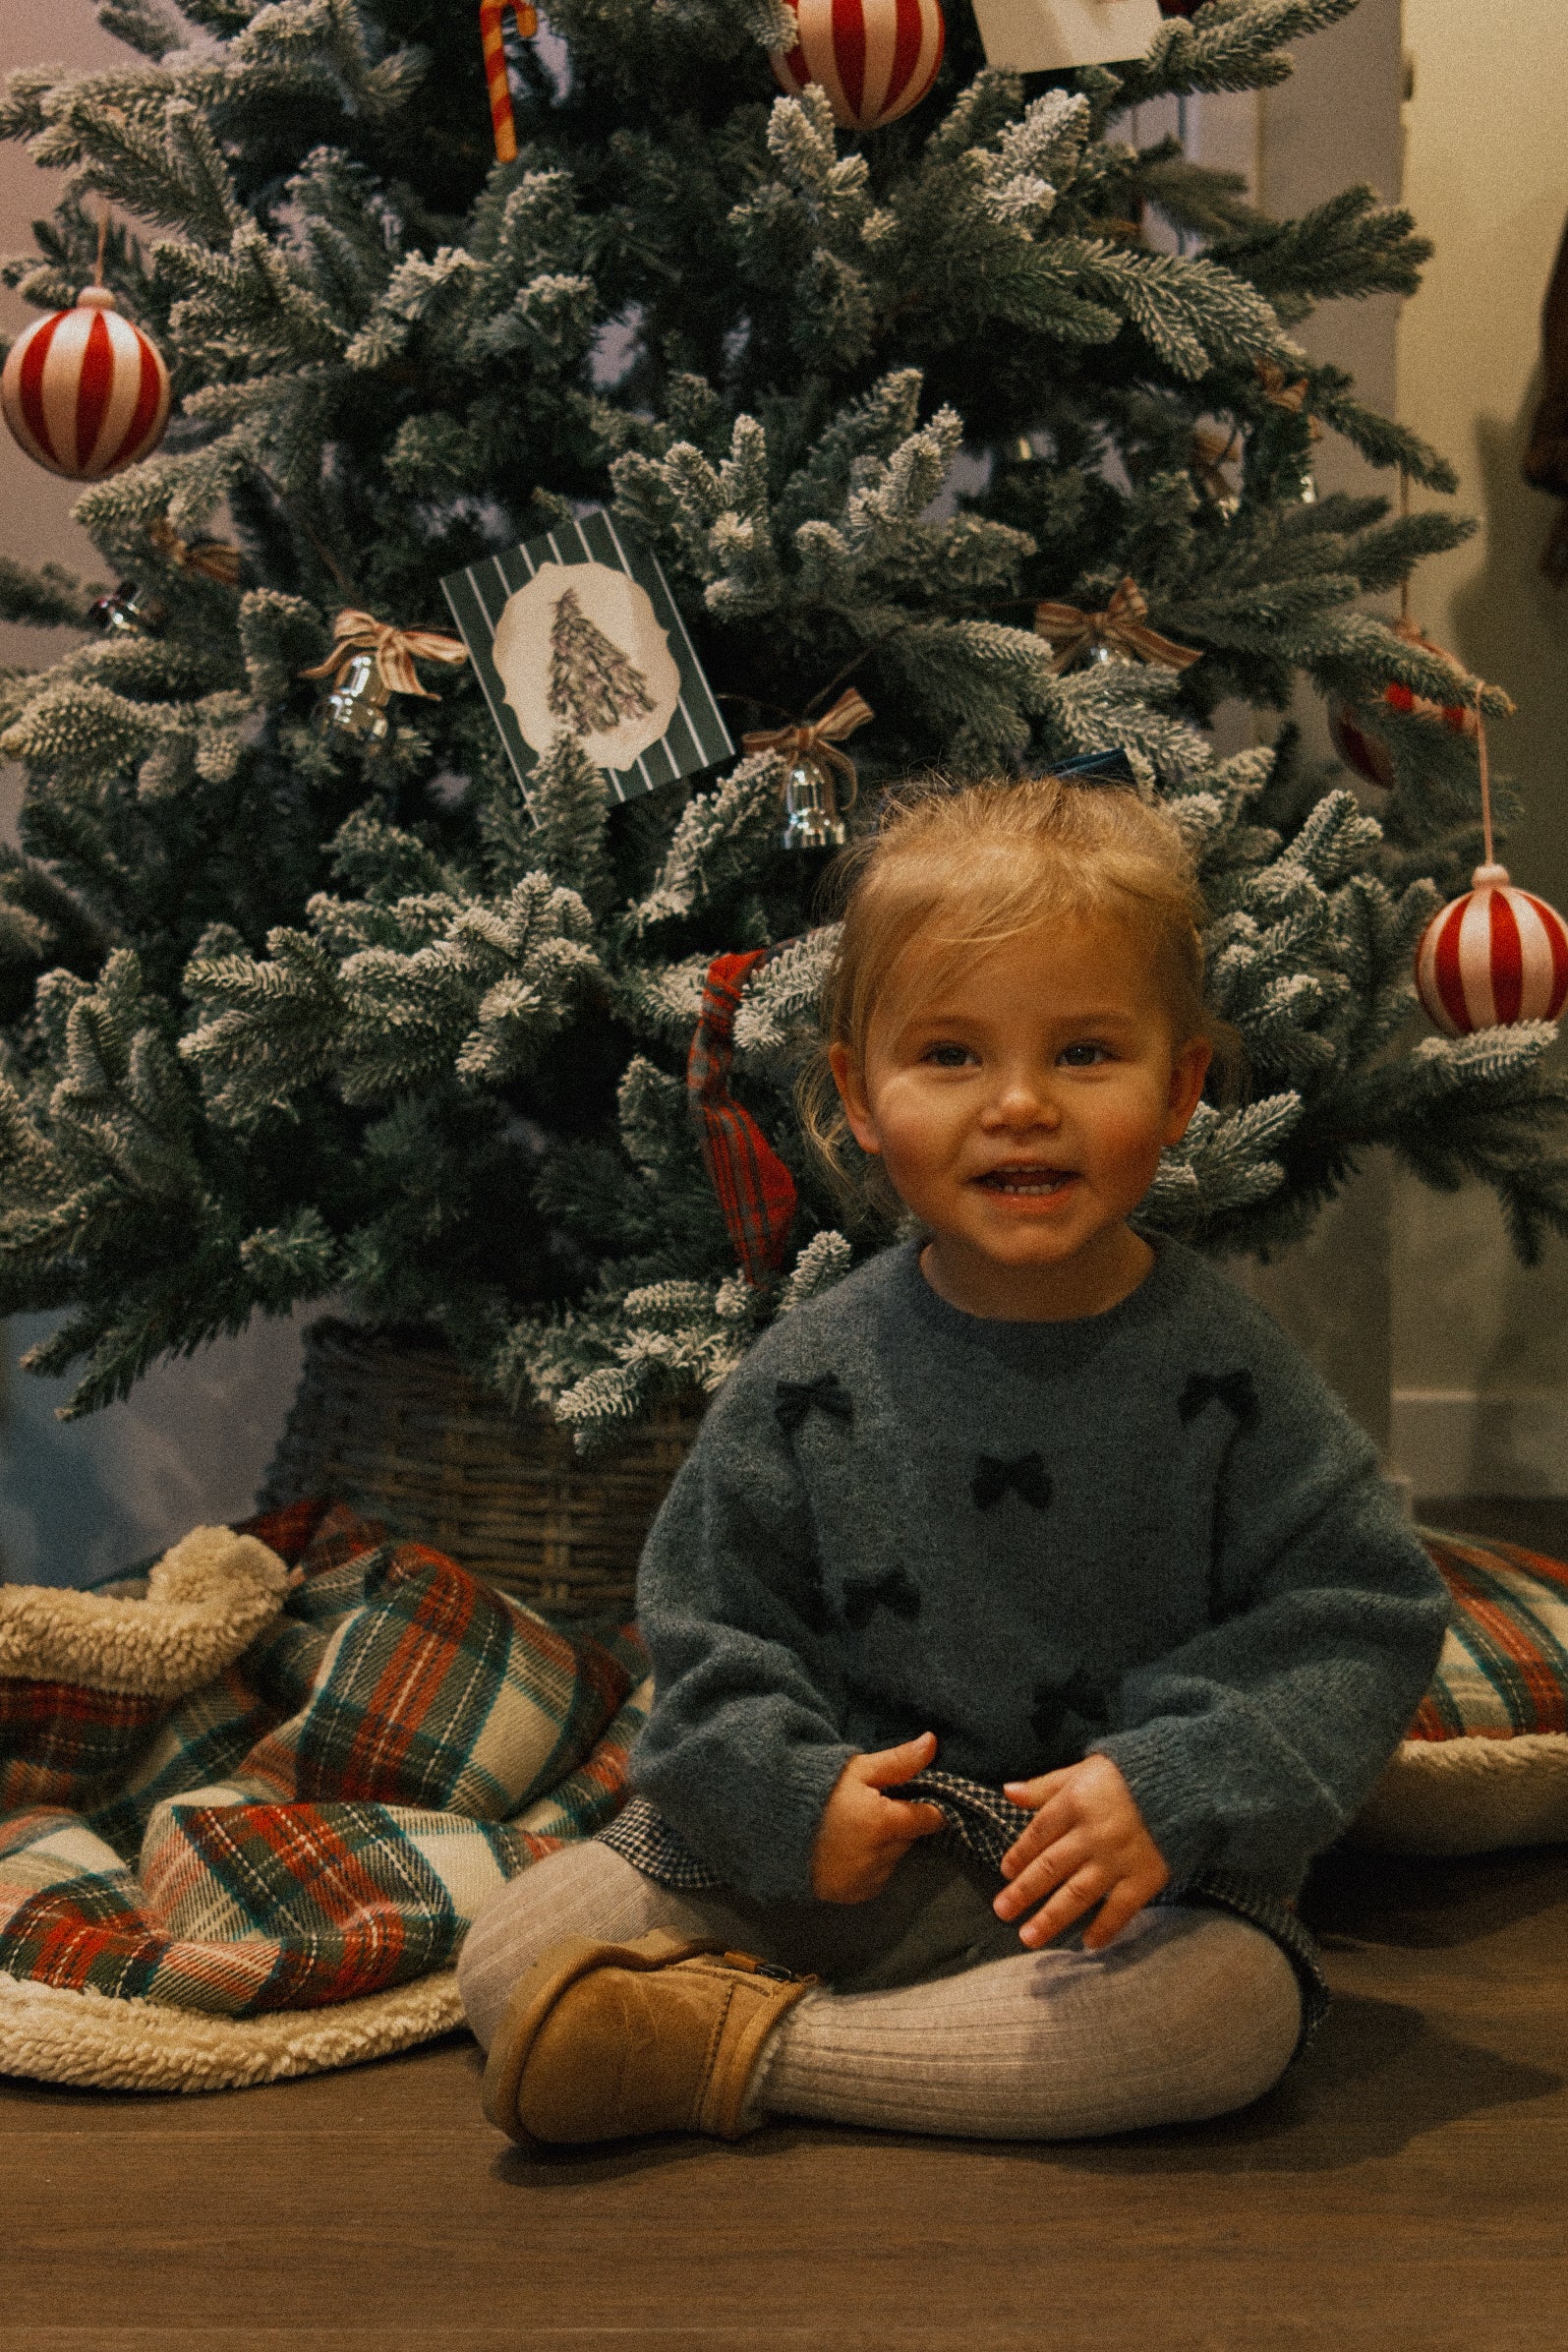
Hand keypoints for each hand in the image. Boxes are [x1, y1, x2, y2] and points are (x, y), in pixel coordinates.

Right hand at [810, 1731, 946, 1902]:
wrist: (769, 1823)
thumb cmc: (815, 1789)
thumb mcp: (856, 1769)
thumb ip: (899, 1761)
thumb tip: (933, 1742)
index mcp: (882, 1824)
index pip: (928, 1819)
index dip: (926, 1806)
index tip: (912, 1797)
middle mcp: (878, 1858)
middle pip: (908, 1838)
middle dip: (897, 1822)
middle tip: (869, 1806)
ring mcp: (864, 1880)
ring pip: (893, 1859)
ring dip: (883, 1845)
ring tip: (853, 1827)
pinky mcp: (851, 1895)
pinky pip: (876, 1878)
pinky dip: (869, 1865)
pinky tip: (847, 1848)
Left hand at [994, 1753, 1168, 1950]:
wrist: (1186, 1782)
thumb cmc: (1129, 1774)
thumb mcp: (1082, 1770)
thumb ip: (1045, 1786)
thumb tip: (1007, 1792)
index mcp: (1074, 1803)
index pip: (1038, 1834)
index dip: (1019, 1854)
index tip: (1005, 1873)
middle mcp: (1092, 1835)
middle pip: (1050, 1867)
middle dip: (1023, 1892)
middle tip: (1001, 1912)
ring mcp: (1118, 1859)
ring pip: (1077, 1894)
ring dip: (1051, 1918)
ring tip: (1028, 1938)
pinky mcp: (1145, 1877)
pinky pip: (1120, 1909)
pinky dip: (1104, 1928)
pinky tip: (1088, 1944)